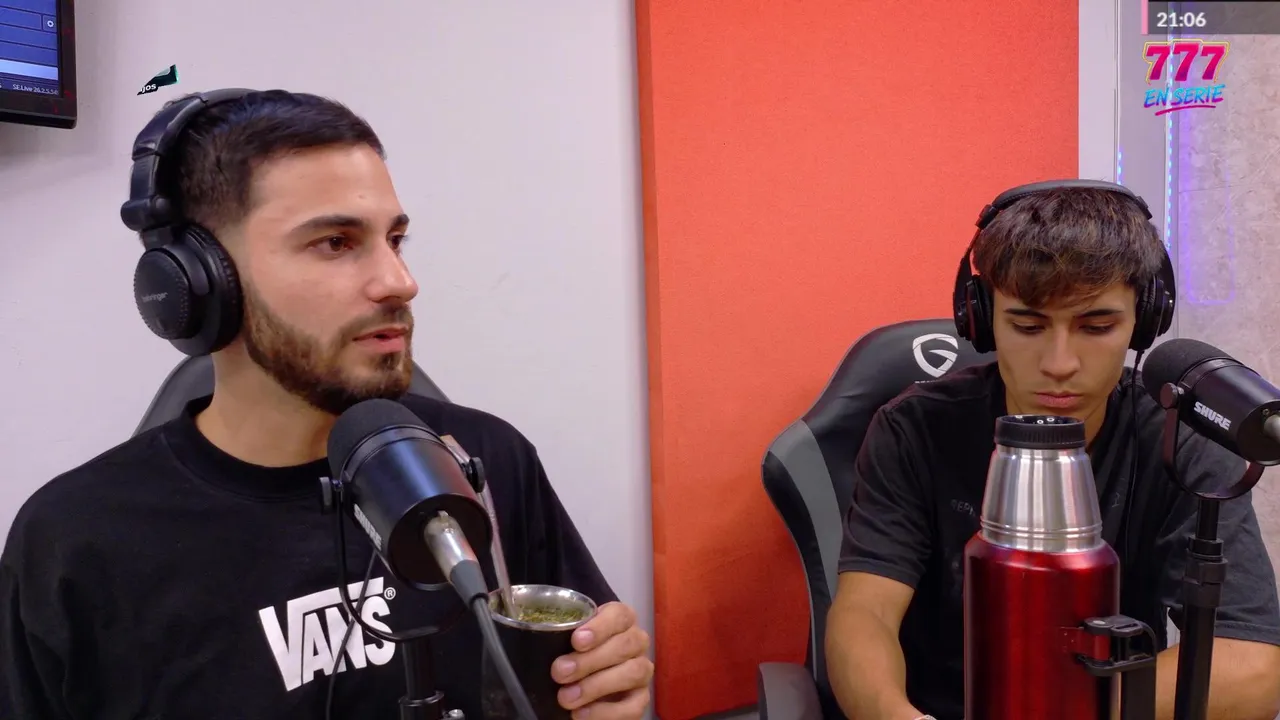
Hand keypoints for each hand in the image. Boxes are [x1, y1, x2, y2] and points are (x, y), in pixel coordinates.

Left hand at [551, 601, 652, 718]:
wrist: (581, 682)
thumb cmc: (573, 653)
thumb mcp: (566, 641)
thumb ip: (561, 637)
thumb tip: (541, 641)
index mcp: (621, 621)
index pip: (620, 615)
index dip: (600, 627)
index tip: (576, 641)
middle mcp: (636, 643)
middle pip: (625, 645)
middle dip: (591, 660)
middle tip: (561, 672)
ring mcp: (641, 671)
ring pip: (633, 673)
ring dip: (597, 686)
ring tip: (567, 698)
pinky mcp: (640, 699)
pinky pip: (632, 707)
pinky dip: (605, 712)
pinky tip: (581, 713)